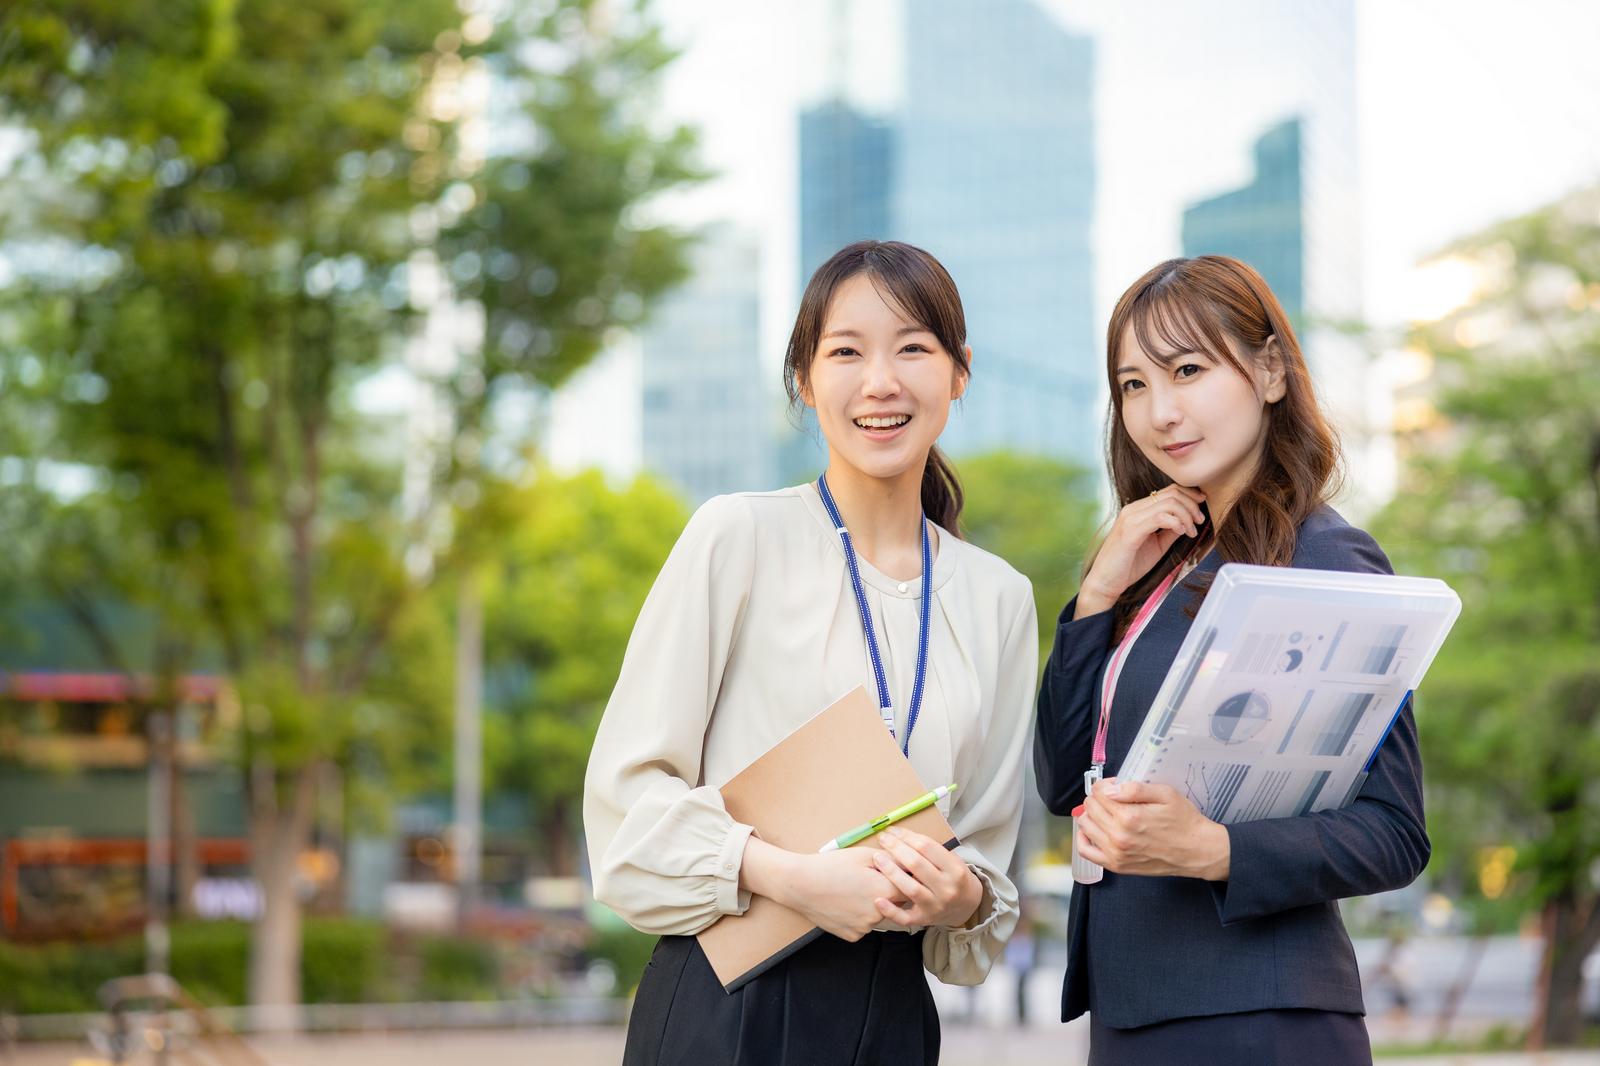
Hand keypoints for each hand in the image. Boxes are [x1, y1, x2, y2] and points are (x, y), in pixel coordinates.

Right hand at [744, 840, 908, 941]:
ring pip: (879, 916)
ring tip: (852, 890)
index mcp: (884, 891)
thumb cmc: (830, 866)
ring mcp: (865, 928)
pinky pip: (863, 925)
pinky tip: (845, 903)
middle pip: (895, 904)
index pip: (910, 888)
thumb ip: (892, 860)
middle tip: (868, 880)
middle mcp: (878, 914)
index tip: (897, 874)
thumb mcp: (863, 855)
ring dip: (874, 905)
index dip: (905, 879)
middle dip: (889, 892)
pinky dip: (859, 916)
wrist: (800, 885)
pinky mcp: (852, 936)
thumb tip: (910, 863)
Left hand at [868, 827, 983, 928]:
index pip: (927, 847)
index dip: (907, 836)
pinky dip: (891, 910)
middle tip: (883, 839)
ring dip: (891, 872)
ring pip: (911, 888)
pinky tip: (878, 900)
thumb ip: (931, 850)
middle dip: (896, 848)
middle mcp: (946, 888)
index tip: (892, 830)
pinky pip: (905, 918)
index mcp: (955, 869)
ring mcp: (935, 906)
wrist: (967, 906)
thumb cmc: (953, 877)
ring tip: (877, 858)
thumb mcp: (952, 860)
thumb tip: (901, 835)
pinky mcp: (924, 919)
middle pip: (917, 864)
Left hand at [1075, 778, 1229, 879]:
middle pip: (1090, 807)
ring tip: (1106, 812)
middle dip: (1098, 798)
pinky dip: (1084, 838)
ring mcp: (1116, 853)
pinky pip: (1086, 851)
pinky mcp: (1117, 866)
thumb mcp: (1165, 794)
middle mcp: (1119, 836)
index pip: (1099, 793)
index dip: (1106, 785)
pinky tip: (1092, 830)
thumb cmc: (1184, 822)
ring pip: (1085, 825)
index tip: (1115, 786)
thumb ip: (1134, 788)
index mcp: (1129, 816)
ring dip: (1091, 814)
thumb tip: (1108, 789)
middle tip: (1113, 798)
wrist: (1197, 851)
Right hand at [1076, 485, 1206, 617]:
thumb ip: (1170, 531)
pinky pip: (1159, 517)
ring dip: (1187, 516)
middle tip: (1200, 522)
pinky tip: (1181, 533)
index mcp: (1138, 510)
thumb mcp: (1157, 545)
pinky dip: (1176, 523)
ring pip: (1168, 503)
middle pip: (1172, 493)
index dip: (1190, 495)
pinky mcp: (1130, 532)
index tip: (1201, 508)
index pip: (1168, 491)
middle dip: (1192, 506)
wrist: (1106, 582)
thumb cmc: (1129, 565)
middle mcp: (1133, 509)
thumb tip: (1188, 521)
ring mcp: (1130, 519)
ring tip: (1192, 531)